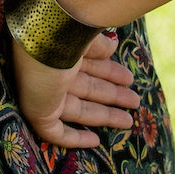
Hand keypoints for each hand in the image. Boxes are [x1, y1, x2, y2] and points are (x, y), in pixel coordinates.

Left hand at [13, 29, 138, 149]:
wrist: (40, 40)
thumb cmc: (64, 32)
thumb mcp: (86, 37)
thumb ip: (98, 44)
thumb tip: (114, 45)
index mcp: (62, 51)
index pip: (89, 66)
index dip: (109, 72)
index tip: (129, 79)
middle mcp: (53, 73)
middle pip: (88, 88)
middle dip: (112, 95)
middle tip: (135, 101)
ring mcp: (45, 93)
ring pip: (78, 111)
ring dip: (105, 116)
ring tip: (129, 121)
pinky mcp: (39, 113)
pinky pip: (56, 133)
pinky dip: (75, 139)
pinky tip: (95, 141)